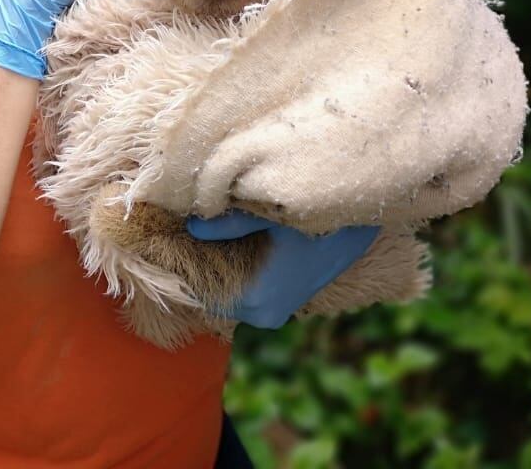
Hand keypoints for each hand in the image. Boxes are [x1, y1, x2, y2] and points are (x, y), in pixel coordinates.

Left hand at [186, 211, 378, 327]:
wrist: (361, 219)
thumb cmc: (314, 217)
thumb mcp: (266, 215)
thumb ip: (225, 224)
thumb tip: (189, 226)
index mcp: (255, 302)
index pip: (197, 292)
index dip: (182, 263)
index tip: (169, 237)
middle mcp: (263, 314)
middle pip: (211, 291)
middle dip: (198, 261)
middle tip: (183, 228)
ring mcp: (274, 310)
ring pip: (227, 287)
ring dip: (216, 261)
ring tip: (203, 229)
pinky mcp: (282, 299)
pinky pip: (244, 285)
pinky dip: (233, 265)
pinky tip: (227, 237)